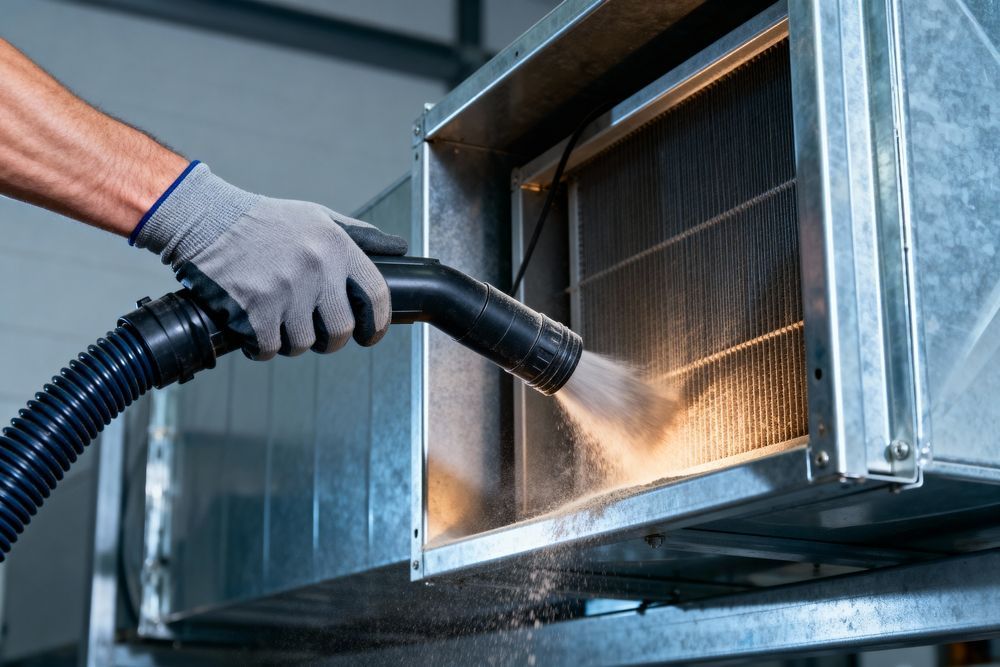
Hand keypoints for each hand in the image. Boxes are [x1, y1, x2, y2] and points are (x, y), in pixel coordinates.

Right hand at [132, 162, 407, 359]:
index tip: (370, 334)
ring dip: (292, 342)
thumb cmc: (264, 220)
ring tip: (280, 323)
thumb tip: (399, 248)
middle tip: (319, 335)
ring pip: (303, 344)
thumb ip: (360, 236)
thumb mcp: (318, 217)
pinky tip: (257, 331)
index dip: (377, 324)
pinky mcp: (253, 309)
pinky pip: (269, 348)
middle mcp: (316, 269)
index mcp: (337, 246)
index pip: (376, 296)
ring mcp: (284, 291)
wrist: (207, 218)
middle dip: (332, 340)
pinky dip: (263, 347)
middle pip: (340, 330)